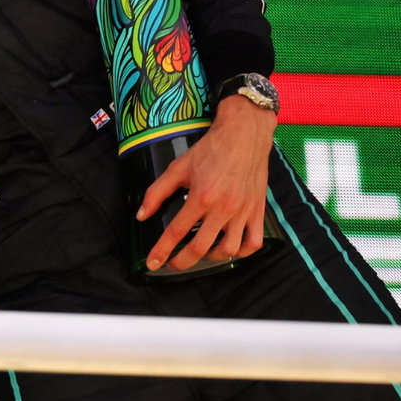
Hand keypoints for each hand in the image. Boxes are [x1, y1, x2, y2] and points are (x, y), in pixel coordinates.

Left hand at [136, 94, 277, 271]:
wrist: (244, 136)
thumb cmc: (210, 150)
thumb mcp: (178, 167)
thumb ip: (157, 192)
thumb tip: (141, 215)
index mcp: (200, 197)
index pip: (176, 232)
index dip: (161, 251)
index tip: (152, 263)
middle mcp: (223, 208)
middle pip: (200, 248)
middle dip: (182, 262)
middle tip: (172, 264)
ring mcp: (243, 212)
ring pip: (228, 249)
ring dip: (211, 257)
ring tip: (200, 253)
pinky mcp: (258, 211)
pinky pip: (254, 242)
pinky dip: (242, 251)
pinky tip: (230, 249)